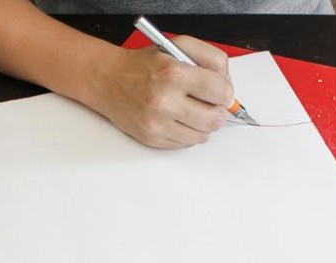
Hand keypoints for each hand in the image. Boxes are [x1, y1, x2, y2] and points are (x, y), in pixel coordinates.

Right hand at [91, 36, 234, 148]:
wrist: (108, 80)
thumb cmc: (143, 64)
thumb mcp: (178, 46)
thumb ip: (209, 59)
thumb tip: (228, 86)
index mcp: (173, 73)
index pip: (220, 91)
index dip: (226, 91)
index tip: (220, 90)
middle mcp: (165, 101)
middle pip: (215, 119)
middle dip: (218, 111)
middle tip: (211, 103)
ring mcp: (158, 123)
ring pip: (203, 135)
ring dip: (204, 124)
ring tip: (193, 110)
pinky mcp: (152, 138)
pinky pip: (186, 143)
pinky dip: (188, 132)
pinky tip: (179, 118)